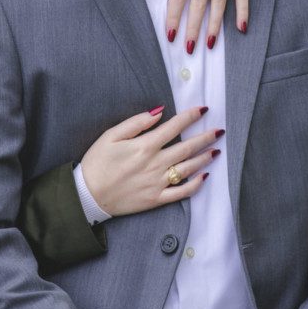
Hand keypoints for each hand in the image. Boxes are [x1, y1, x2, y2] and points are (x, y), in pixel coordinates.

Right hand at [79, 106, 223, 216]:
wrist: (87, 195)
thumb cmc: (97, 162)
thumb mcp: (111, 136)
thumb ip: (136, 123)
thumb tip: (159, 112)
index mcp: (145, 146)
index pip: (175, 127)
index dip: (191, 116)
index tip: (204, 109)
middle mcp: (155, 164)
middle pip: (187, 147)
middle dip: (205, 137)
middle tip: (220, 131)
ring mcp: (157, 183)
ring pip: (188, 168)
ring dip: (204, 158)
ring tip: (216, 150)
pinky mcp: (156, 199)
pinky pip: (181, 193)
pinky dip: (195, 185)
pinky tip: (204, 177)